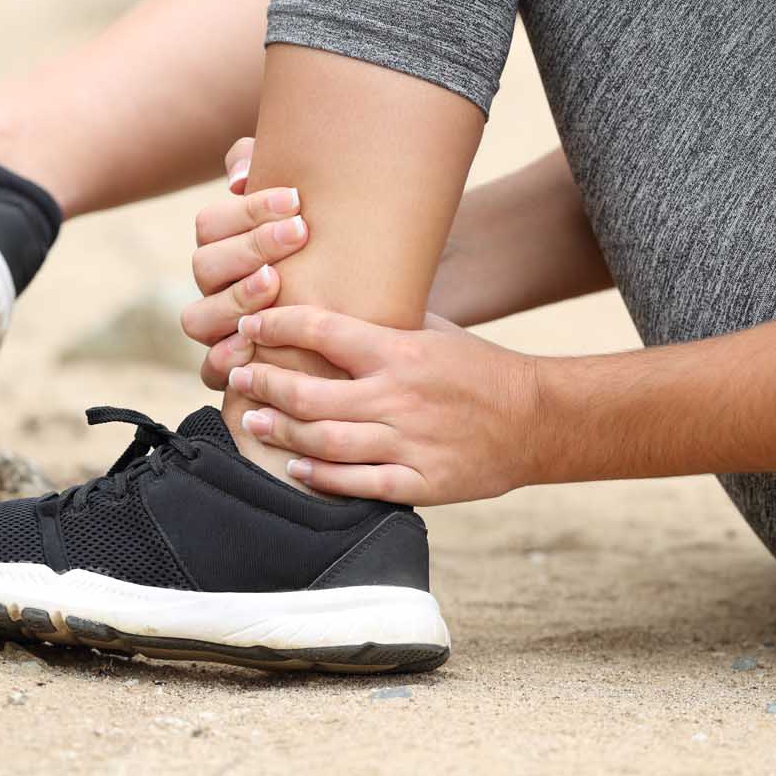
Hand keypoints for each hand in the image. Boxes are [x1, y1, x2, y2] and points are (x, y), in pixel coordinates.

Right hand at [181, 137, 308, 388]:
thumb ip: (264, 167)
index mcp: (222, 245)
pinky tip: (253, 347)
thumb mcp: (304, 200)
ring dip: (236, 298)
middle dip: (250, 247)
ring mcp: (218, 328)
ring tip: (275, 283)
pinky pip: (210, 370)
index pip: (212, 223)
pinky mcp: (231, 369)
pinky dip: (225, 361)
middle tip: (299, 233)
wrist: (355, 300)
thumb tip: (239, 176)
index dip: (249, 210)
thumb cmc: (325, 242)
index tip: (297, 200)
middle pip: (205, 264)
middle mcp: (214, 287)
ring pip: (199, 318)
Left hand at [230, 306, 540, 504]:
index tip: (251, 324)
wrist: (536, 420)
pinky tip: (295, 465)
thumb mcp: (434, 330)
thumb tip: (335, 291)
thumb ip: (385, 319)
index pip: (324, 331)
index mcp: (400, 352)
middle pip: (311, 394)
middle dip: (266, 385)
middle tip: (239, 376)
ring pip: (326, 442)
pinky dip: (320, 476)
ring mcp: (409, 443)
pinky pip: (358, 484)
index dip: (279, 326)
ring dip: (281, 431)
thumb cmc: (479, 368)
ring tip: (252, 420)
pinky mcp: (420, 483)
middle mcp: (399, 397)